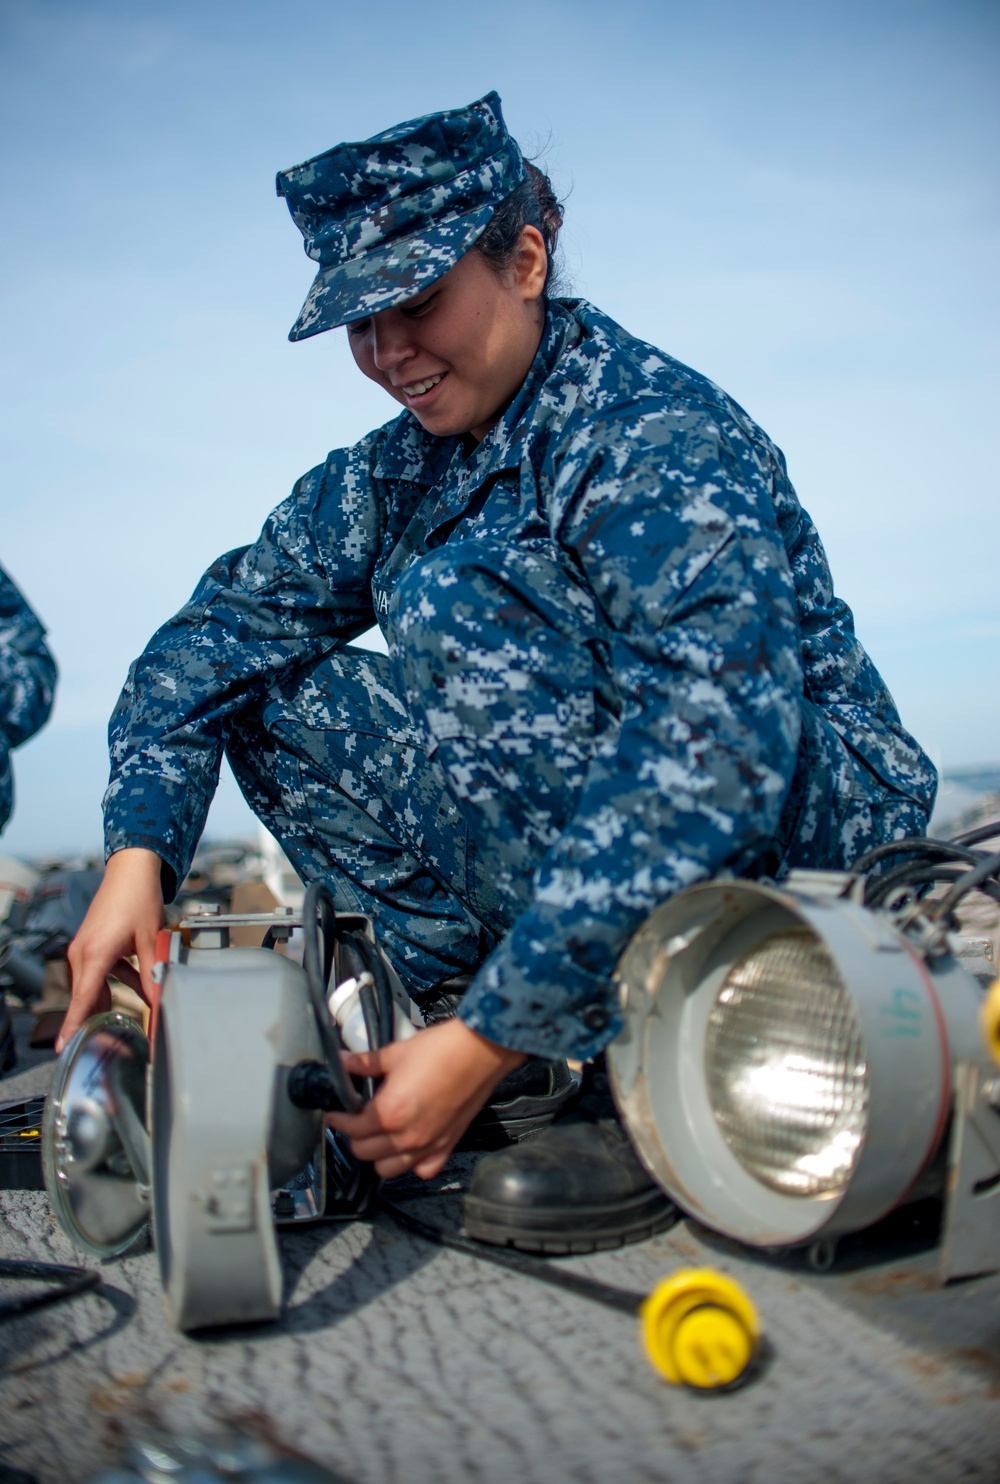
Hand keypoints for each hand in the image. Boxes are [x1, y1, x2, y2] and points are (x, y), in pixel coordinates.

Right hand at [59, 847, 163, 1051]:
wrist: (131, 870)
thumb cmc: (139, 899)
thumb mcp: (149, 939)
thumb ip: (152, 972)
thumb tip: (160, 1000)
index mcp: (95, 953)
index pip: (83, 999)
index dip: (73, 1026)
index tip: (63, 1047)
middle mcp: (83, 952)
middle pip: (87, 996)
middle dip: (96, 1016)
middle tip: (108, 1038)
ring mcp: (85, 947)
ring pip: (94, 984)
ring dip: (110, 997)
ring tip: (128, 1014)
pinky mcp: (92, 943)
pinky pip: (100, 971)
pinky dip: (115, 980)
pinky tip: (137, 987)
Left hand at [326, 1018, 525, 1178]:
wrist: (480, 1051)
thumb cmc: (443, 1050)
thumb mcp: (396, 1052)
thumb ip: (365, 1063)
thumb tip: (344, 1062)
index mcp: (389, 1112)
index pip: (351, 1129)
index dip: (338, 1120)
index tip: (335, 1114)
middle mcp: (406, 1135)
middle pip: (365, 1153)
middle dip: (354, 1137)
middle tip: (354, 1122)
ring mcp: (428, 1145)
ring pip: (388, 1170)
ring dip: (378, 1155)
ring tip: (378, 1137)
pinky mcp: (447, 1145)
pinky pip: (423, 1170)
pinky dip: (412, 1165)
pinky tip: (409, 1148)